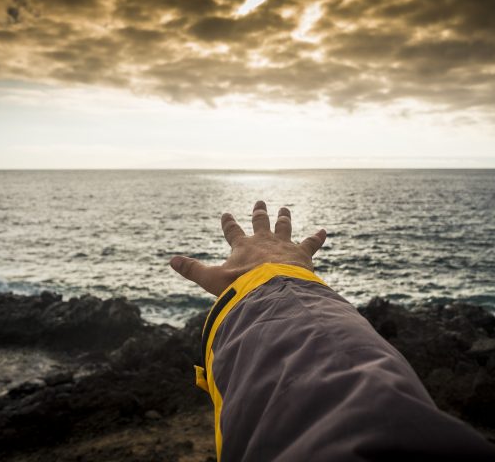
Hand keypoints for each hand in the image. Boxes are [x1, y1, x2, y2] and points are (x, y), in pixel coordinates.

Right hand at [170, 200, 326, 295]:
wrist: (271, 291)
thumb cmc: (240, 287)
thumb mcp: (211, 280)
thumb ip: (193, 270)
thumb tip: (170, 261)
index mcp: (243, 247)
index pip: (233, 231)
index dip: (229, 223)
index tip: (226, 214)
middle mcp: (263, 241)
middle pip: (261, 223)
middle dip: (259, 213)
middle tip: (260, 202)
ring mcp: (284, 246)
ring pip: (284, 227)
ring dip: (284, 218)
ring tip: (285, 209)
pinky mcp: (302, 254)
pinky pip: (312, 243)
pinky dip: (318, 237)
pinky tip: (325, 231)